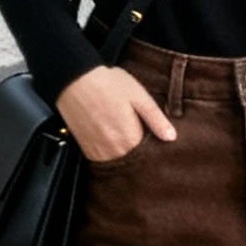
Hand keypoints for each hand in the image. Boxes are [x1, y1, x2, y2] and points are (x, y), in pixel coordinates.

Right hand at [57, 65, 176, 162]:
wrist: (74, 80)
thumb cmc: (108, 84)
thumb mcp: (139, 96)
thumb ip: (156, 119)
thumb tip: (171, 137)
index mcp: (130, 138)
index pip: (150, 157)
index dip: (157, 152)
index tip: (161, 146)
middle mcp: (114, 150)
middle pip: (135, 163)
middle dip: (143, 158)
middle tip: (145, 143)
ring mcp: (98, 153)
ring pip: (120, 164)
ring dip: (127, 158)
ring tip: (127, 140)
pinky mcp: (86, 150)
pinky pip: (104, 162)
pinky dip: (112, 156)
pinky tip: (115, 142)